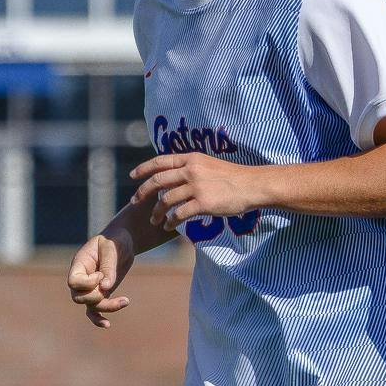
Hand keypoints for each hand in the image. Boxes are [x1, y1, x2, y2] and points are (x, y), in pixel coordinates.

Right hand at [67, 229, 134, 328]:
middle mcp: (82, 278)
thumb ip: (108, 267)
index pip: (73, 282)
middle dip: (95, 297)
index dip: (87, 283)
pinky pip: (95, 311)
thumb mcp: (111, 249)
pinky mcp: (101, 294)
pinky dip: (99, 319)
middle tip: (109, 286)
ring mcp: (90, 288)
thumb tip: (105, 288)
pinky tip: (107, 325)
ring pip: (90, 306)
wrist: (122, 242)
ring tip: (125, 301)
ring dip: (107, 307)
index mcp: (79, 264)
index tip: (101, 274)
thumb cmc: (115, 240)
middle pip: (79, 297)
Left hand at [129, 153, 264, 231]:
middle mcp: (191, 171)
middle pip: (158, 181)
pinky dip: (170, 221)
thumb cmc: (234, 177)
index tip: (133, 176)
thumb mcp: (210, 165)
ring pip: (166, 200)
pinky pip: (179, 214)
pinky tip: (168, 226)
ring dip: (156, 212)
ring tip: (153, 220)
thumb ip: (192, 168)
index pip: (160, 161)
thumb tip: (176, 177)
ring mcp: (196, 187)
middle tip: (135, 201)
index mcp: (191, 159)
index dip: (144, 169)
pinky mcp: (203, 203)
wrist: (253, 185)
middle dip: (143, 192)